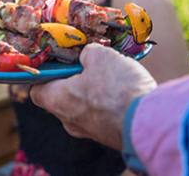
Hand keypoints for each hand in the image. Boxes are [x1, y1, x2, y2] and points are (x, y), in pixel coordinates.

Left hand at [30, 43, 156, 149]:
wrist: (152, 122)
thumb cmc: (118, 89)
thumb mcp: (100, 56)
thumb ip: (87, 53)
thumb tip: (88, 55)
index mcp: (57, 101)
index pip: (37, 90)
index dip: (44, 74)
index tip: (55, 61)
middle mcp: (68, 120)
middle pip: (61, 97)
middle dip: (72, 78)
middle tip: (87, 63)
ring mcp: (89, 131)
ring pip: (83, 106)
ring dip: (93, 90)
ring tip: (110, 73)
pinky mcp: (109, 135)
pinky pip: (102, 114)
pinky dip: (108, 101)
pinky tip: (122, 88)